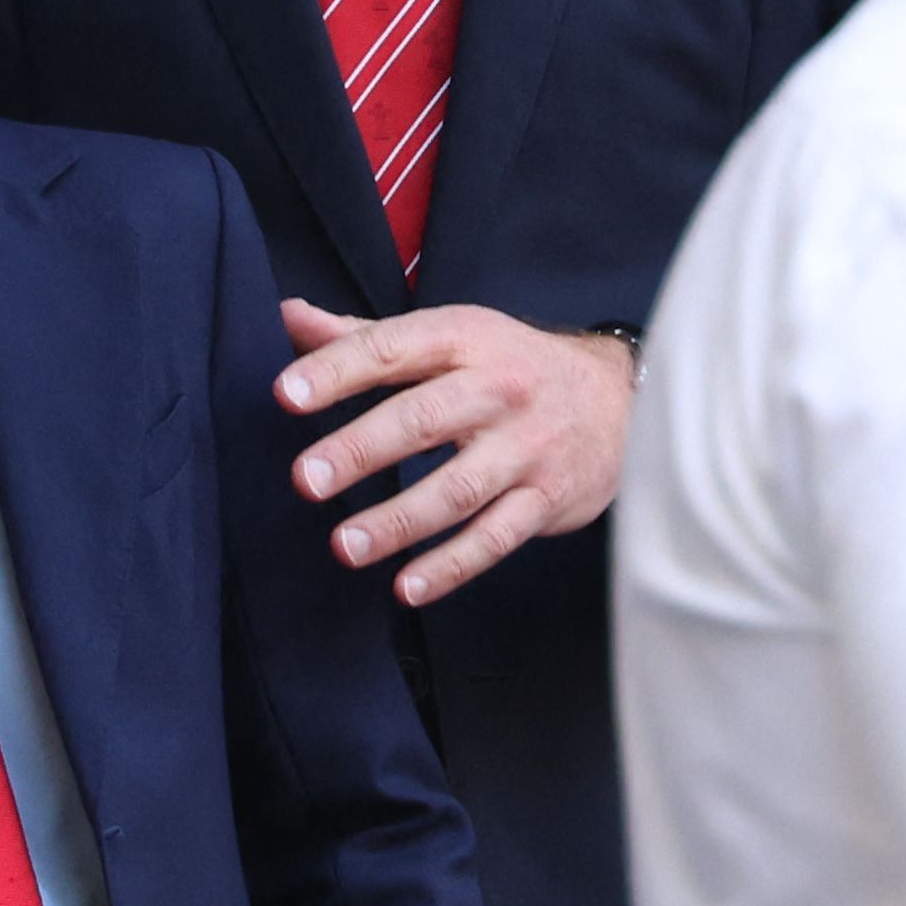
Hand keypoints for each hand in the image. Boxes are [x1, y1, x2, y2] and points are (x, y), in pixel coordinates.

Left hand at [277, 300, 635, 603]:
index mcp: (464, 339)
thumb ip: (365, 335)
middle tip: (305, 479)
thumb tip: (288, 318)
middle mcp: (498, 389)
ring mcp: (526, 448)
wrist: (619, 400)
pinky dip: (451, 565)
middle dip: (361, 449)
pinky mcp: (547, 499)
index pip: (393, 349)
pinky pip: (495, 538)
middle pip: (423, 419)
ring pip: (457, 488)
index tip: (285, 395)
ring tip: (343, 546)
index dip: (338, 371)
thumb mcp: (448, 336)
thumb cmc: (510, 366)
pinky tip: (406, 586)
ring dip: (398, 521)